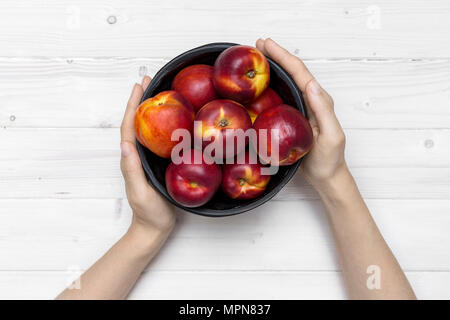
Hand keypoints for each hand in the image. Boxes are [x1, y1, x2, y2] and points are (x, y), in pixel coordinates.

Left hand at [120, 76, 175, 236]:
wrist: (154, 227)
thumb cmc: (148, 212)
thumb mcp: (139, 191)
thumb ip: (131, 170)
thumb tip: (124, 144)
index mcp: (131, 158)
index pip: (129, 127)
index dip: (133, 106)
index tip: (139, 86)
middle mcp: (138, 155)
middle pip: (139, 122)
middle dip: (143, 100)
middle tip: (151, 80)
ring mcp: (149, 159)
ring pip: (150, 129)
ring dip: (153, 110)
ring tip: (162, 92)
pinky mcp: (160, 164)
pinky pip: (162, 140)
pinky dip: (166, 125)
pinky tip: (176, 120)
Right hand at [256, 38, 347, 192]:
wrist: (327, 176)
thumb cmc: (330, 159)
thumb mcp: (331, 135)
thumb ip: (323, 111)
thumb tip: (312, 83)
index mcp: (319, 100)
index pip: (300, 73)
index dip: (283, 56)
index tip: (266, 45)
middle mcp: (310, 100)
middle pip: (292, 72)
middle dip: (276, 56)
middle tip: (257, 45)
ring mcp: (301, 109)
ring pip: (286, 83)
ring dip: (273, 68)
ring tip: (257, 57)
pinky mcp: (293, 118)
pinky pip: (281, 97)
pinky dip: (271, 86)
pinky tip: (260, 86)